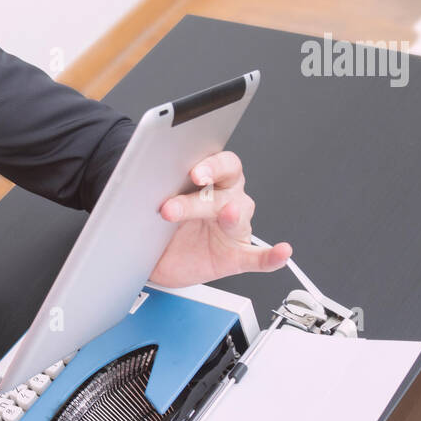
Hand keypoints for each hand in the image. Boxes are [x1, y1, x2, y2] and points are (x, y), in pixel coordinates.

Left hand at [147, 150, 290, 287]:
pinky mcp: (236, 256)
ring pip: (237, 217)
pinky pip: (259, 257)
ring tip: (225, 215)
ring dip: (229, 217)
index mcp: (212, 180)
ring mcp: (234, 228)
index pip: (223, 163)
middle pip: (226, 189)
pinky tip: (281, 252)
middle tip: (170, 208)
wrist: (155, 255)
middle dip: (198, 198)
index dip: (212, 165)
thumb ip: (154, 191)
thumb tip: (140, 184)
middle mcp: (229, 199)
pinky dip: (272, 256)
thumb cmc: (159, 223)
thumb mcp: (151, 204)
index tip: (195, 172)